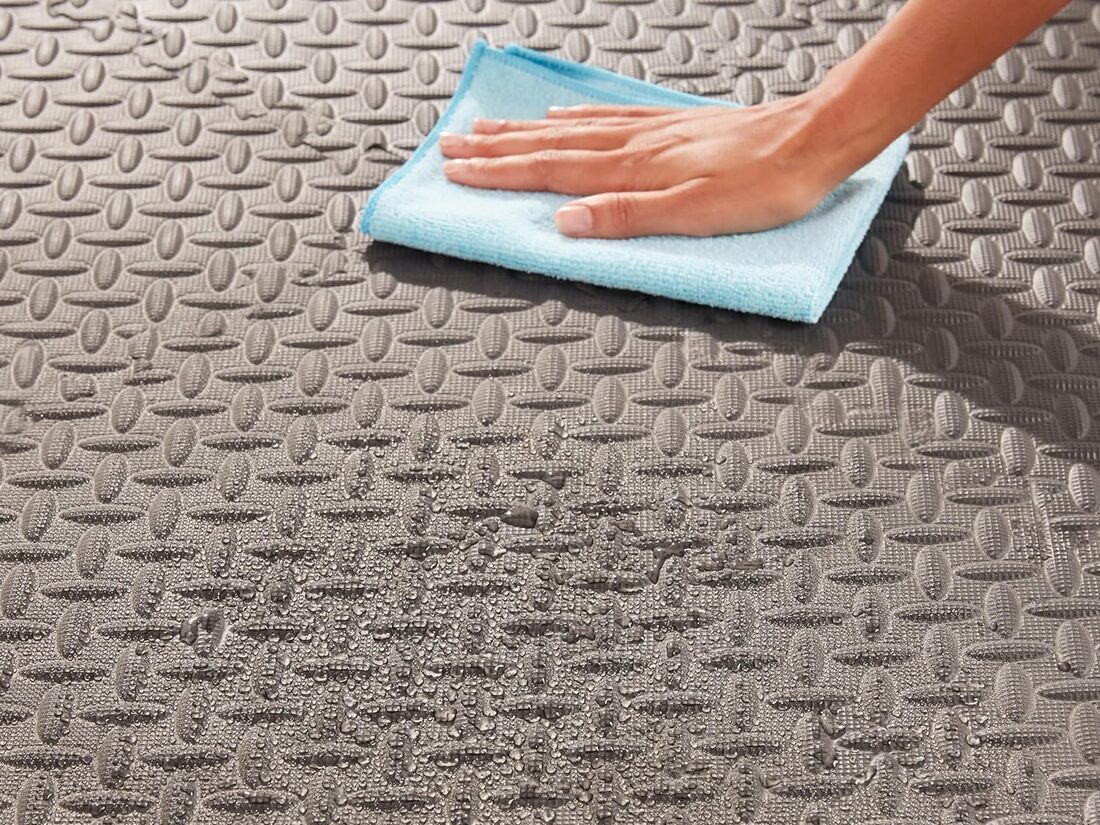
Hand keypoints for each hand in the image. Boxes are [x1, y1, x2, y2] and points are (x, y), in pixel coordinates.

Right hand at [438, 95, 869, 238]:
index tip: (458, 173)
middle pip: (550, 146)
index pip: (551, 171)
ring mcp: (652, 132)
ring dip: (524, 132)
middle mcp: (635, 145)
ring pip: (572, 130)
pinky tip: (562, 116)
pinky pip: (609, 119)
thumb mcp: (697, 216)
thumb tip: (567, 223)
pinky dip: (577, 119)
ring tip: (488, 130)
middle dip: (496, 150)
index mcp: (634, 170)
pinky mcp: (673, 127)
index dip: (500, 173)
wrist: (815, 139)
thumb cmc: (766, 185)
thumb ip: (628, 219)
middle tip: (452, 148)